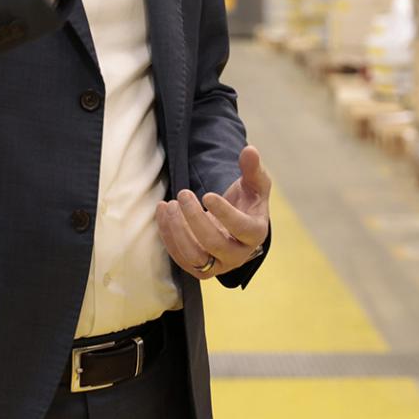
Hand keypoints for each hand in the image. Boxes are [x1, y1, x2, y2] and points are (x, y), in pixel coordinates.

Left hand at [156, 146, 271, 280]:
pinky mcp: (200, 269)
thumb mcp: (254, 184)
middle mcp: (238, 254)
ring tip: (169, 205)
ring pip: (194, 257)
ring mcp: (218, 265)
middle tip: (182, 194)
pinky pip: (180, 259)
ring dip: (177, 231)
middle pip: (214, 244)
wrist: (237, 227)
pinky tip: (162, 213)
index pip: (241, 228)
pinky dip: (168, 236)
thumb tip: (250, 150)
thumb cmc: (248, 202)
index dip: (224, 213)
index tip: (207, 194)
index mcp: (255, 233)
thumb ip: (253, 168)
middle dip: (194, 218)